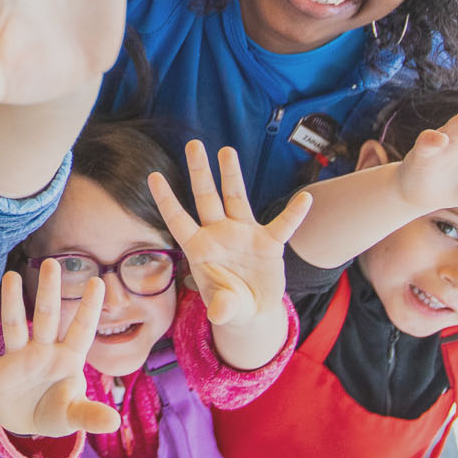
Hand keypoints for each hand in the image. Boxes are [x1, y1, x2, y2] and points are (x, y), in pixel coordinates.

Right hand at [0, 261, 121, 437]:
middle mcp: (43, 352)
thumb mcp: (73, 416)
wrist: (26, 424)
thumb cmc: (55, 411)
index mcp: (67, 359)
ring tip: (11, 277)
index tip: (98, 282)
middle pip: (46, 318)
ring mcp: (18, 360)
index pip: (80, 330)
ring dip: (12, 303)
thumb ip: (90, 415)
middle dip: (48, 292)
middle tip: (51, 263)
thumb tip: (114, 423)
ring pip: (15, 327)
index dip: (88, 309)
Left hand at [151, 141, 309, 326]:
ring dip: (232, 175)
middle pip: (206, 198)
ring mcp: (243, 234)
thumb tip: (220, 312)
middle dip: (200, 172)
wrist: (253, 311)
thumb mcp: (225, 308)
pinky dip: (294, 214)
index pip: (178, 219)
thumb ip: (222, 306)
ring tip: (227, 150)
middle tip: (193, 145)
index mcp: (199, 248)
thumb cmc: (230, 304)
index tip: (152, 176)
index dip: (166, 199)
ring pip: (236, 198)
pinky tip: (304, 199)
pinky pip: (283, 225)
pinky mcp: (269, 243)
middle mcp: (219, 234)